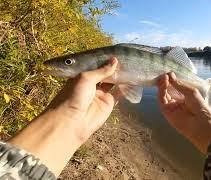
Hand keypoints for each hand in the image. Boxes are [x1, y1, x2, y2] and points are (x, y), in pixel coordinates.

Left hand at [9, 57, 119, 174]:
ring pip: (112, 82)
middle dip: (113, 68)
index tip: (115, 53)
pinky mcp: (109, 103)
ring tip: (130, 66)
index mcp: (82, 76)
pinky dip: (125, 87)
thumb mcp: (86, 78)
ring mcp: (100, 94)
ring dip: (120, 76)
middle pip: (105, 73)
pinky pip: (118, 93)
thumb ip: (102, 70)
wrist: (73, 120)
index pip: (95, 65)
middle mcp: (91, 84)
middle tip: (125, 59)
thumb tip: (115, 60)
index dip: (104, 60)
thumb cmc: (75, 95)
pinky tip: (132, 79)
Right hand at [157, 72, 210, 152]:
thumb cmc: (199, 106)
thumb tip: (170, 75)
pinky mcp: (166, 112)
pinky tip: (163, 85)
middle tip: (164, 75)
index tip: (169, 73)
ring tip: (164, 78)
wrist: (200, 123)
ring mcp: (170, 106)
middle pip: (167, 89)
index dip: (171, 80)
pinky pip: (161, 100)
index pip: (175, 86)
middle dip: (165, 82)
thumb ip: (178, 84)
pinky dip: (161, 92)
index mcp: (184, 96)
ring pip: (163, 94)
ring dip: (162, 85)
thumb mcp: (190, 92)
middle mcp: (176, 101)